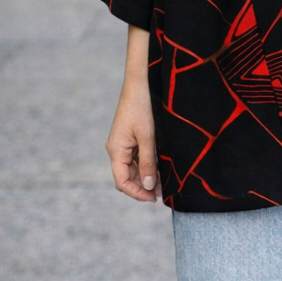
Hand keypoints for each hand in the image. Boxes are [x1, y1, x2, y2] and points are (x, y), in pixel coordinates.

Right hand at [106, 25, 159, 201]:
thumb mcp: (148, 137)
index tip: (155, 198)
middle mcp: (117, 148)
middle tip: (164, 192)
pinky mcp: (130, 136)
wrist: (141, 82)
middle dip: (144, 186)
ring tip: (165, 181)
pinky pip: (137, 156)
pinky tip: (162, 166)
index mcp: (116, 150)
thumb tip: (149, 186)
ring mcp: (123, 142)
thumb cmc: (142, 107)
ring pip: (133, 167)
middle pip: (127, 177)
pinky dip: (148, 164)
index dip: (137, 193)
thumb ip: (148, 163)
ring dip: (147, 176)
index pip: (122, 182)